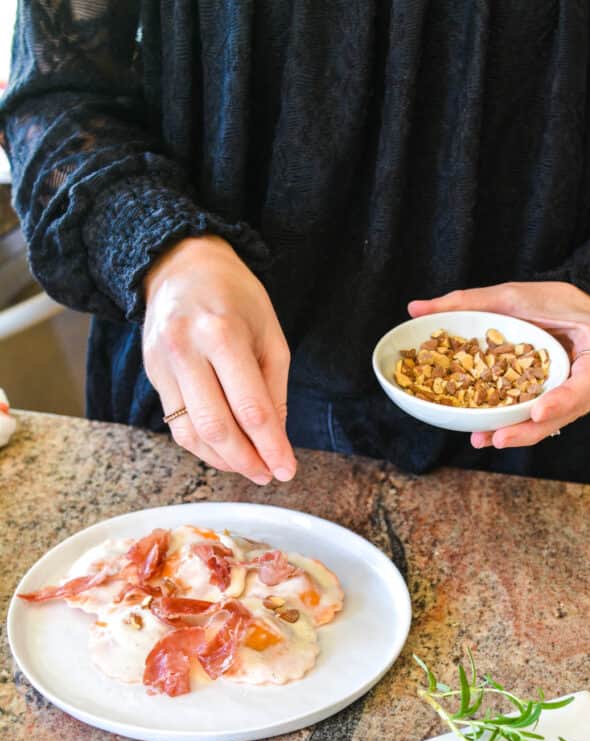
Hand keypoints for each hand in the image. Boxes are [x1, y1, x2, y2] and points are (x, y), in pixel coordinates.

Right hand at [142, 235, 295, 483]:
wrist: (180, 265)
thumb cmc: (234, 296)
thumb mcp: (270, 332)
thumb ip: (274, 388)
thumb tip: (276, 439)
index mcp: (223, 333)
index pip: (251, 407)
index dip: (271, 446)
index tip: (286, 470)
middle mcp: (186, 350)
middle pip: (216, 426)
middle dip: (246, 460)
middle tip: (267, 474)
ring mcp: (163, 364)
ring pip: (191, 433)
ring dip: (223, 460)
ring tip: (249, 468)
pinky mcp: (152, 375)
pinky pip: (176, 425)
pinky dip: (202, 446)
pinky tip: (225, 452)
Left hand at [407, 281, 589, 448]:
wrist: (578, 311)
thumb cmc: (553, 300)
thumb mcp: (514, 294)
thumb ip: (468, 302)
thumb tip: (415, 308)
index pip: (589, 378)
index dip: (565, 398)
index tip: (537, 411)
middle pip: (568, 410)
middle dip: (531, 427)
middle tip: (498, 437)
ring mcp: (589, 395)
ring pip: (557, 421)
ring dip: (521, 432)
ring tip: (485, 439)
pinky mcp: (571, 405)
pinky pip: (548, 419)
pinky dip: (521, 425)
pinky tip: (490, 434)